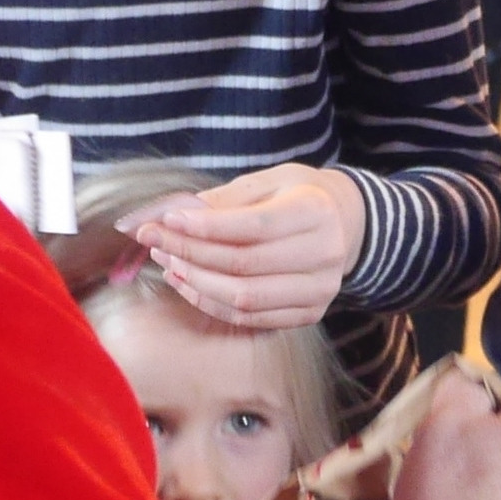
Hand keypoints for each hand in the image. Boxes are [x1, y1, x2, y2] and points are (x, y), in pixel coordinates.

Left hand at [122, 164, 368, 329]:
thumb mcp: (268, 181)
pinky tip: (188, 284)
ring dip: (196, 283)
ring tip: (168, 263)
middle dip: (190, 254)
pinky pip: (250, 318)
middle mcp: (324, 254)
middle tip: (155, 241)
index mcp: (316, 211)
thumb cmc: (298, 196)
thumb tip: (171, 215)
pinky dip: (212, 304)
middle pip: (243, 265)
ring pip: (244, 298)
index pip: (252, 227)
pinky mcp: (310, 314)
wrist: (345, 223)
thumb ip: (224, 200)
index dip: (205, 228)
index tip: (166, 221)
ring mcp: (320, 290)